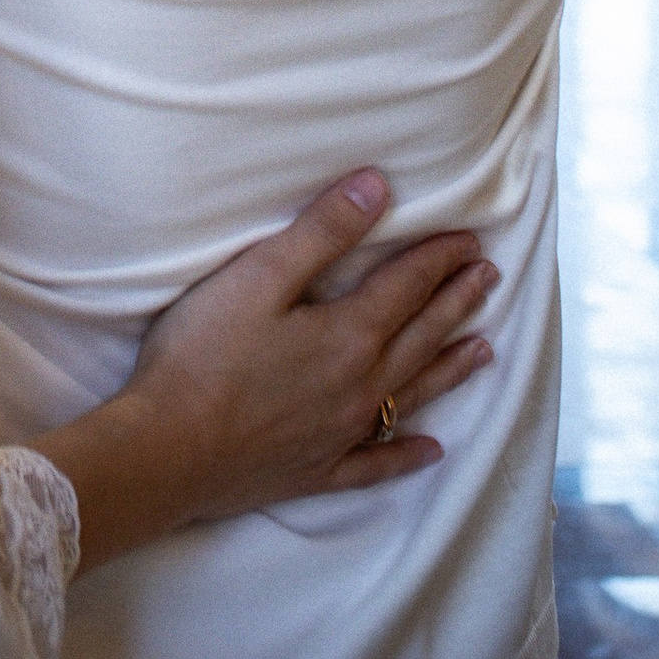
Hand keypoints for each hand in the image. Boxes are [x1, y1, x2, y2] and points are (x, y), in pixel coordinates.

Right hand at [139, 172, 496, 520]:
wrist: (169, 450)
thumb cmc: (204, 355)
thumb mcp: (258, 277)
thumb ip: (321, 232)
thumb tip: (378, 187)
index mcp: (348, 335)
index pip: (406, 286)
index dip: (438, 258)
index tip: (469, 237)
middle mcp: (359, 386)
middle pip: (421, 336)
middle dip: (456, 301)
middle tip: (489, 277)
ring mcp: (341, 434)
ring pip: (413, 394)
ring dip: (451, 367)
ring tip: (485, 350)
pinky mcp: (317, 471)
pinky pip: (376, 464)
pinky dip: (406, 455)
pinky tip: (431, 451)